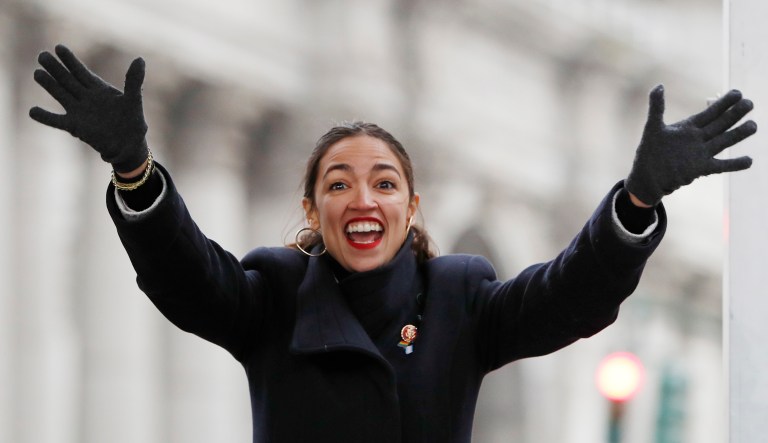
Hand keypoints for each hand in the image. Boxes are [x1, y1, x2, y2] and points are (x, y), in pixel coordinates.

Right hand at [29, 44, 148, 172]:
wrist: (128, 146)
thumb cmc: (133, 122)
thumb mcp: (134, 99)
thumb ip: (133, 80)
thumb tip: (140, 59)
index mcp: (98, 89)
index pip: (81, 71)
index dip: (70, 60)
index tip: (59, 47)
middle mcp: (86, 98)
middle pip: (67, 80)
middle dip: (55, 68)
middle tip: (42, 55)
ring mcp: (78, 111)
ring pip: (60, 95)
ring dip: (49, 85)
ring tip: (37, 73)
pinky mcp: (75, 126)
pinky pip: (56, 121)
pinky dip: (45, 117)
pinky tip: (32, 111)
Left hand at [625, 85, 756, 205]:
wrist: (647, 176)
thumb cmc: (649, 152)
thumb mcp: (652, 127)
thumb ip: (656, 107)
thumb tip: (659, 85)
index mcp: (689, 127)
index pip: (710, 113)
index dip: (723, 103)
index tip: (738, 93)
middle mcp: (698, 139)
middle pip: (720, 124)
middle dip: (735, 114)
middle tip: (750, 103)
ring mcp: (701, 153)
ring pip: (724, 141)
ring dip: (739, 134)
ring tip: (753, 126)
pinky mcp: (701, 168)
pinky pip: (721, 165)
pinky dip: (734, 164)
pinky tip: (749, 161)